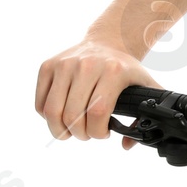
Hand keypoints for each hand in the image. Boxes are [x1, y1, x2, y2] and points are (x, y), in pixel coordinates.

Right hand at [34, 37, 158, 144]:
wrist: (108, 42)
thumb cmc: (125, 70)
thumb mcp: (145, 86)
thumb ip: (146, 115)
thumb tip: (127, 144)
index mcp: (113, 71)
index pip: (98, 113)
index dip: (98, 132)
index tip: (103, 133)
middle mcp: (86, 65)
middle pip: (73, 115)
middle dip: (80, 134)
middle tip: (86, 134)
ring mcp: (64, 65)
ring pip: (52, 111)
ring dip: (60, 130)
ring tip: (70, 131)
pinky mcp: (48, 66)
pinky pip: (40, 103)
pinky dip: (48, 118)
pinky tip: (61, 117)